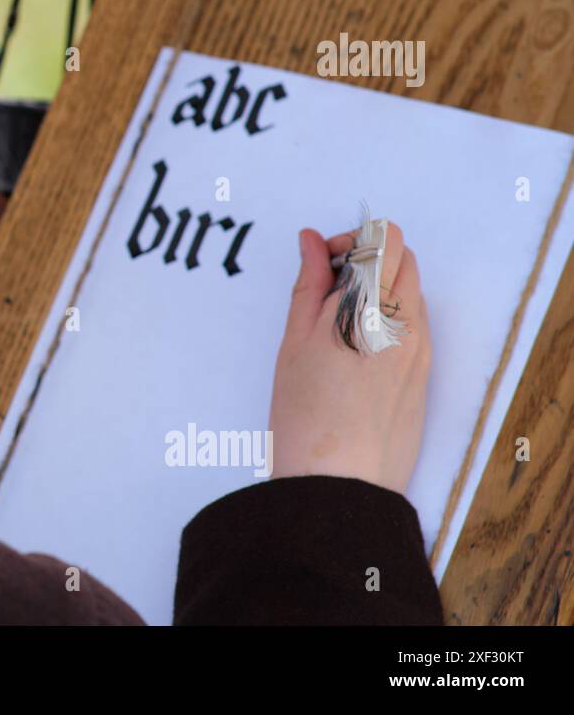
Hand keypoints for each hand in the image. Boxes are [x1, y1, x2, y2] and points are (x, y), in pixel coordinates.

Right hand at [268, 223, 430, 493]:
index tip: (324, 262)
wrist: (337, 481)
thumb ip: (309, 283)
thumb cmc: (304, 413)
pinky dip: (390, 321)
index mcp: (371, 308)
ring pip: (410, 291)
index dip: (351, 240)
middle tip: (326, 291)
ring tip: (337, 328)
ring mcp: (422, 348)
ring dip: (380, 291)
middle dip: (367, 261)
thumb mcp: (294, 340)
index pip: (384, 238)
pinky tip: (356, 354)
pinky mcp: (425, 372)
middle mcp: (407, 322)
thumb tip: (311, 241)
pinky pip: (415, 326)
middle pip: (402, 258)